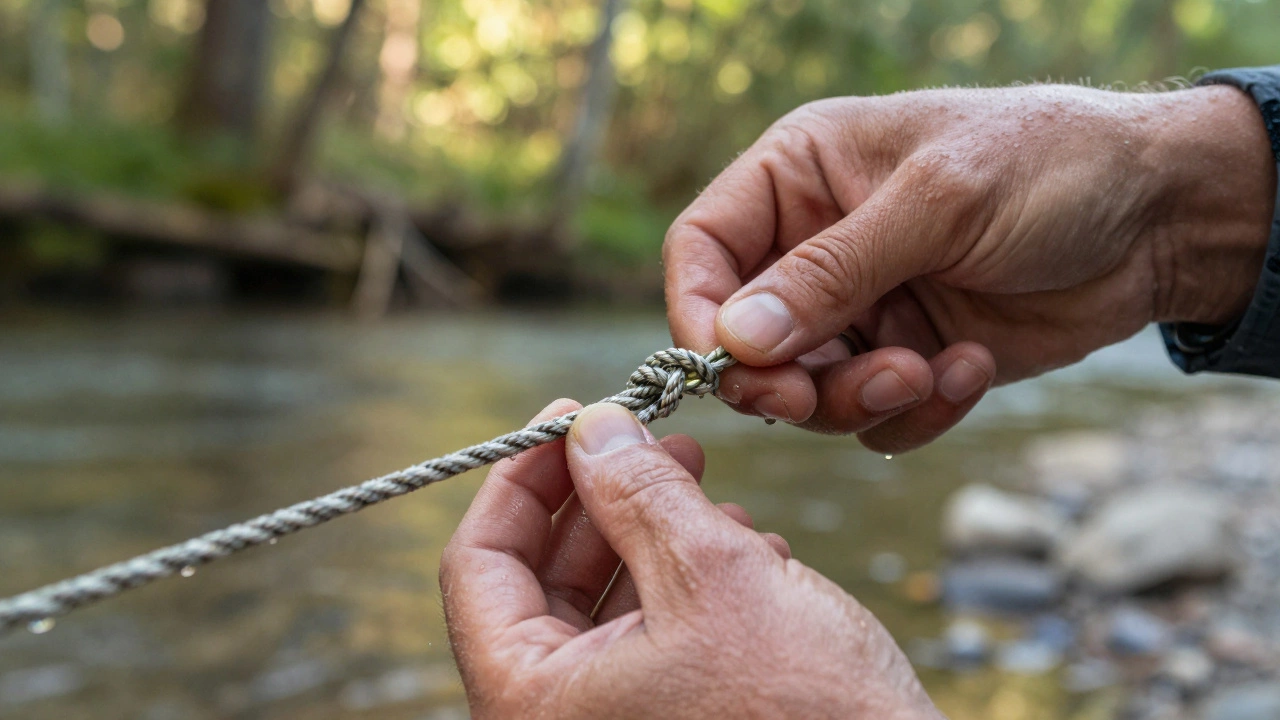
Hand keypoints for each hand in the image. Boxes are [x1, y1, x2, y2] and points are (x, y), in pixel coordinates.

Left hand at [441, 400, 940, 718]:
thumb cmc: (805, 716)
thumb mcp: (713, 578)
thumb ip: (638, 493)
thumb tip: (592, 429)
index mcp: (531, 703)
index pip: (478, 565)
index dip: (521, 478)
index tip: (568, 419)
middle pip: (543, 583)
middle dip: (603, 501)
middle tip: (650, 442)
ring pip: (607, 607)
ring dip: (655, 537)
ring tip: (713, 496)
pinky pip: (654, 642)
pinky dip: (690, 586)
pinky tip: (747, 552)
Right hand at [665, 83, 1276, 451]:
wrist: (1160, 218)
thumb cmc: (1050, 167)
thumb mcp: (938, 203)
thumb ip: (832, 273)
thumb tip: (736, 340)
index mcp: (801, 175)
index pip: (702, 248)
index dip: (699, 313)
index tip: (735, 367)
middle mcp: (816, 244)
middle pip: (745, 339)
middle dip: (787, 381)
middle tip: (821, 400)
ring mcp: (861, 308)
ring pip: (806, 391)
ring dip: (860, 400)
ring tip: (928, 371)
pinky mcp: (906, 356)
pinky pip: (873, 416)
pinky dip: (915, 413)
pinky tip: (969, 369)